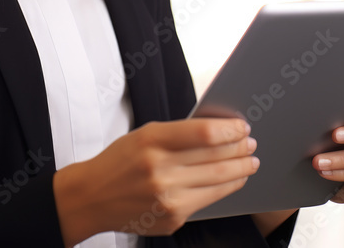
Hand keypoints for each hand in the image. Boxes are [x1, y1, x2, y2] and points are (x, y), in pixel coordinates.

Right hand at [53, 118, 258, 245]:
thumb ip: (178, 133)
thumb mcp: (144, 135)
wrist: (91, 198)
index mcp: (152, 140)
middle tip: (251, 144)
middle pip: (216, 158)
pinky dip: (224, 189)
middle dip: (240, 150)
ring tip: (250, 162)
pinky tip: (231, 181)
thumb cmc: (120, 161)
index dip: (230, 130)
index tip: (242, 127)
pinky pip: (207, 201)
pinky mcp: (172, 217)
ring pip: (218, 181)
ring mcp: (167, 197)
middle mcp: (160, 169)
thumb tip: (220, 132)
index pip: (204, 132)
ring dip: (240, 170)